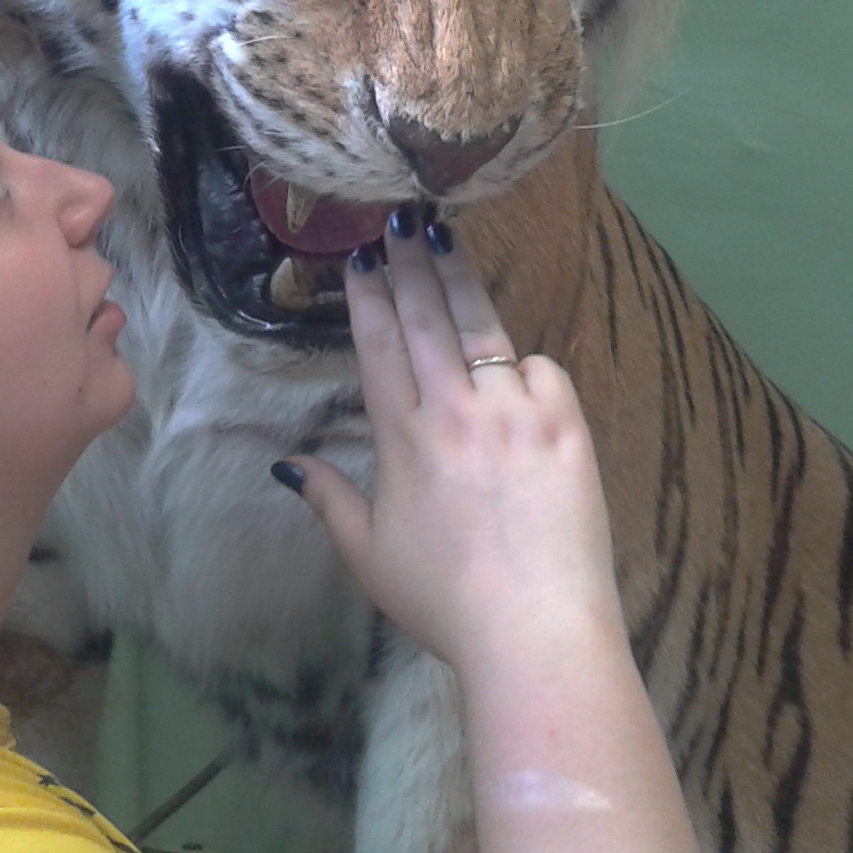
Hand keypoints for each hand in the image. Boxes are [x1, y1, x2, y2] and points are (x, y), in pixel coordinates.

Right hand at [278, 212, 622, 675]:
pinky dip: (526, 366)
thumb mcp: (369, 558)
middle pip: (424, 318)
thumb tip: (286, 466)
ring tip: (445, 241)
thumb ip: (329, 502)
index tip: (359, 258)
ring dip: (459, 280)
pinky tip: (516, 370)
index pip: (376, 346)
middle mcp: (453, 409)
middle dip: (407, 265)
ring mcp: (513, 410)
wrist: (534, 630)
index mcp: (401, 438)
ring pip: (481, 326)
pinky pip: (541, 368)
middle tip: (399, 222)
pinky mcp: (566, 424)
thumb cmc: (447, 603)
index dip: (367, 297)